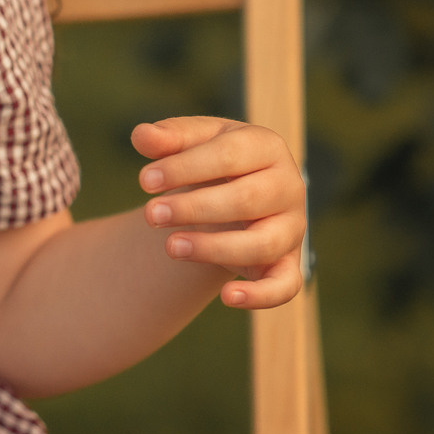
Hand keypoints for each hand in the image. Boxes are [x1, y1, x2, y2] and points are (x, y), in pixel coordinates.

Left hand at [132, 116, 304, 308]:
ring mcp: (291, 228)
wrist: (237, 190)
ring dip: (215, 248)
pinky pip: (285, 286)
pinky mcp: (288, 264)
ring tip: (170, 247)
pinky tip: (226, 297)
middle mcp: (288, 187)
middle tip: (150, 214)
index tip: (144, 180)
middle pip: (247, 199)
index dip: (185, 167)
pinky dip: (261, 296)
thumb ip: (168, 137)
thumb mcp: (193, 141)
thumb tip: (141, 135)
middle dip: (194, 208)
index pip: (229, 155)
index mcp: (266, 146)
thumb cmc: (213, 160)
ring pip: (262, 243)